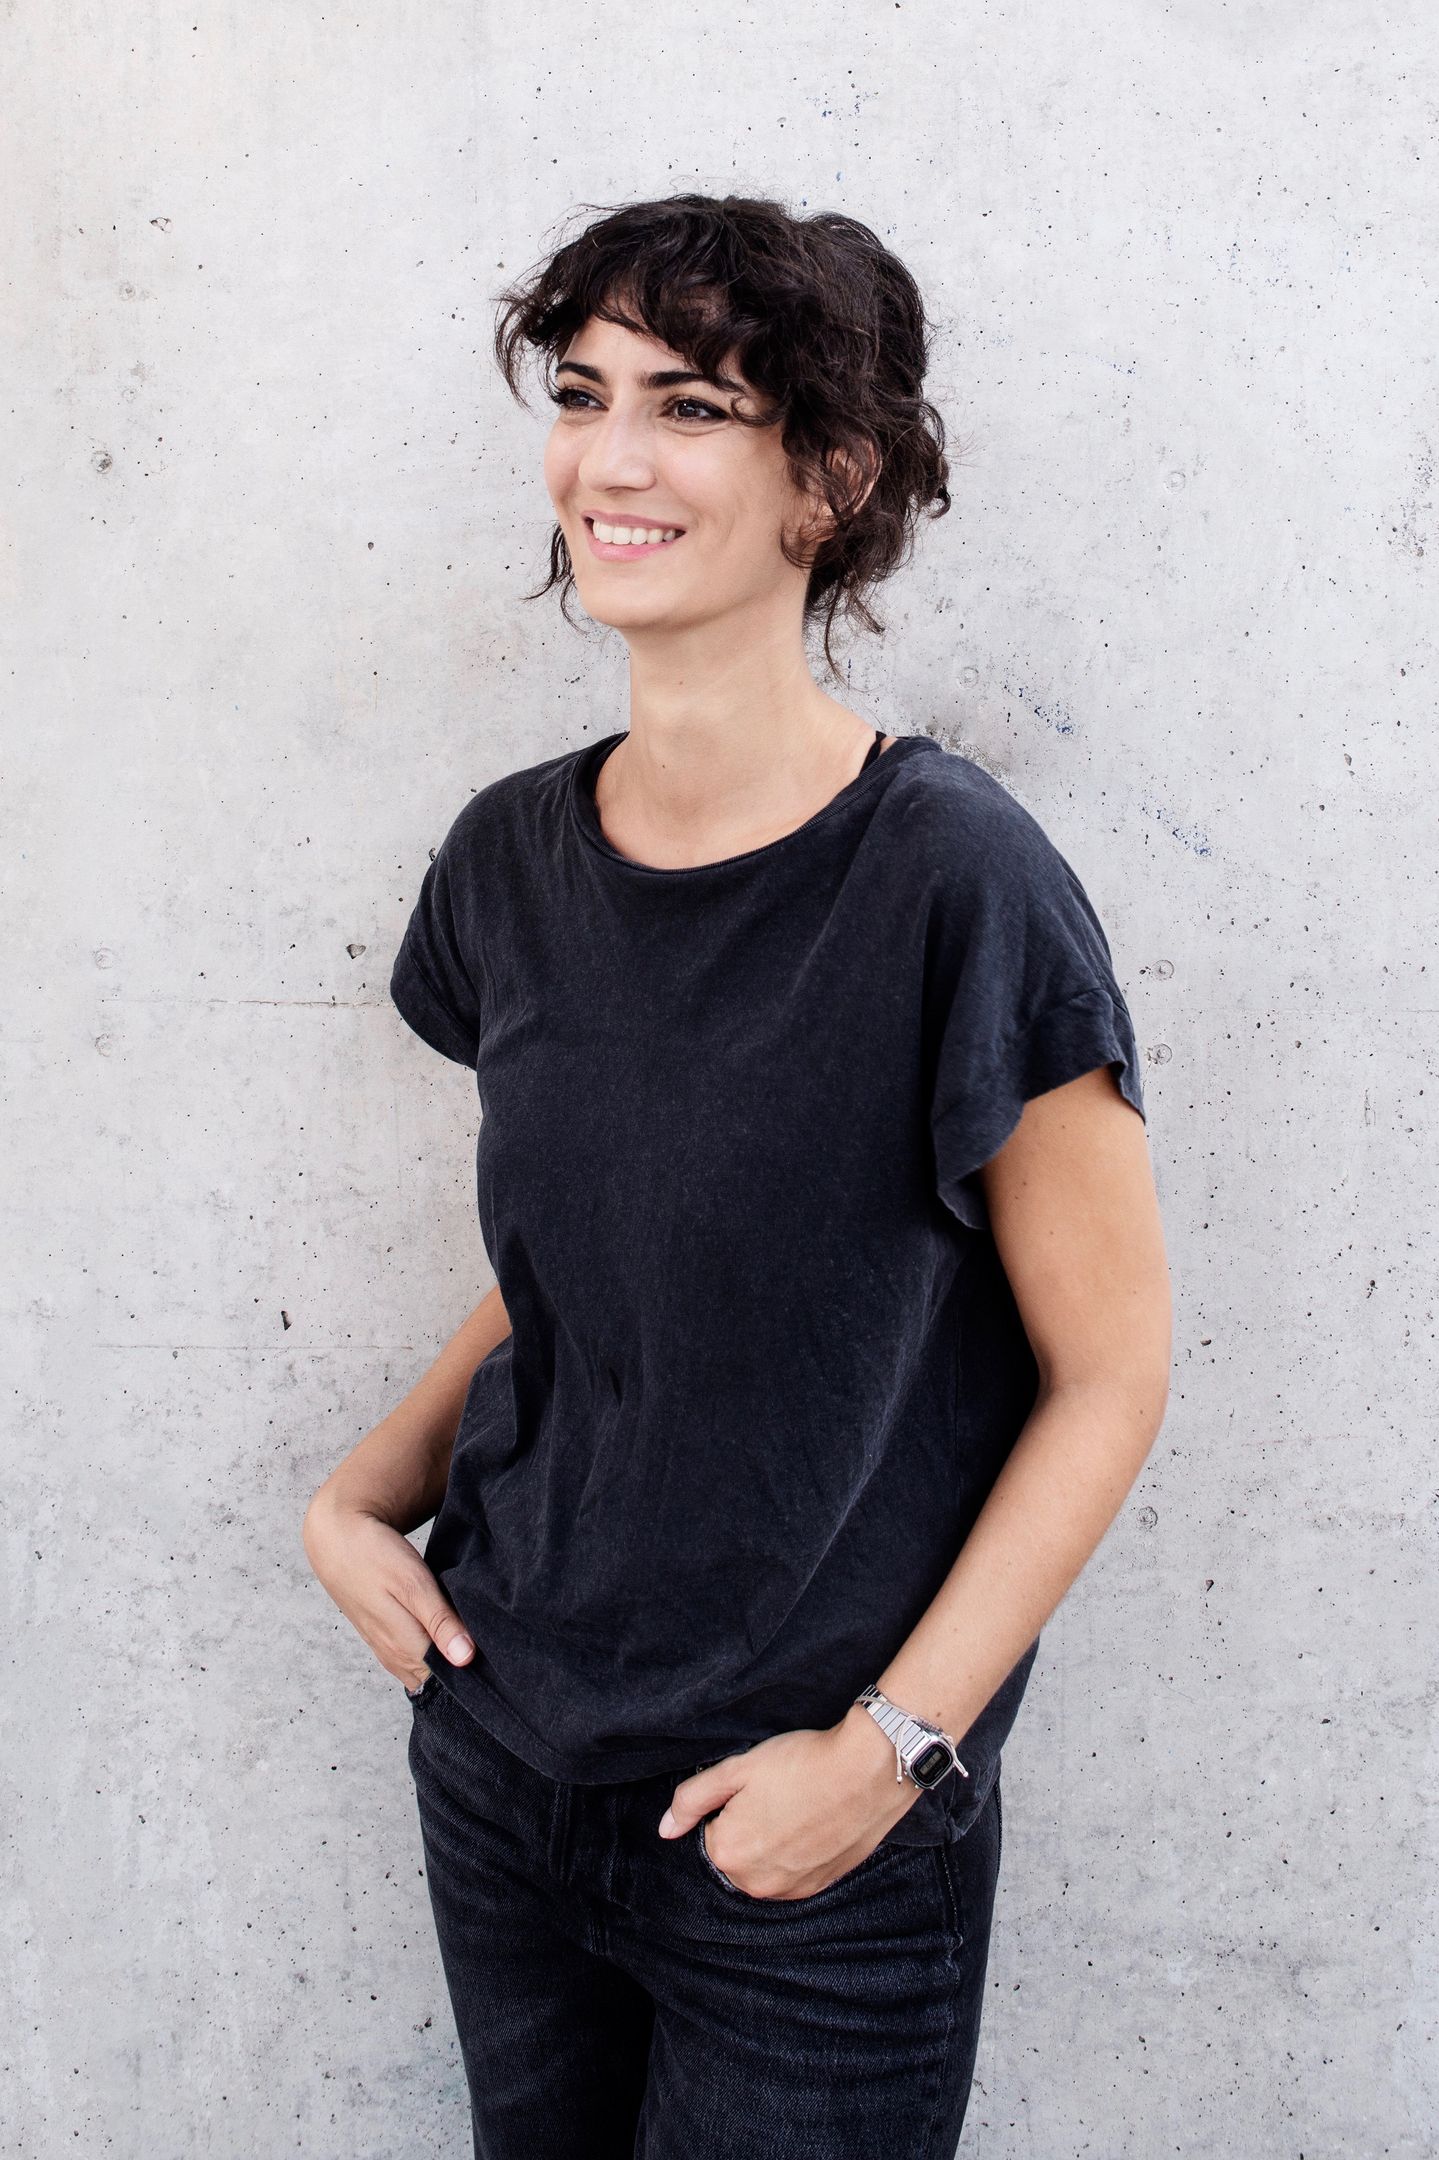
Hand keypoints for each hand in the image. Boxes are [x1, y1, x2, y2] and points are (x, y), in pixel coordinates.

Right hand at [302, 1493, 475, 1691]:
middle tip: (493, 1648)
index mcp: (405, 1646)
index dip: (476, 1672)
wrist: (337, 1540)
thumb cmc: (376, 1557)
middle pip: (437, 1679)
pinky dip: (431, 1653)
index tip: (499, 1658)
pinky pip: (412, 1659)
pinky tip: (446, 1637)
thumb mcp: (413, 1584)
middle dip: (464, 1670)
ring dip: (447, 1662)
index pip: (449, 1679)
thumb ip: (439, 1622)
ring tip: (474, 1643)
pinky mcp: (382, 1638)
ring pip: (424, 1671)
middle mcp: (395, 1656)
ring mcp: (386, 1649)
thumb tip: (465, 1658)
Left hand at [657, 1708, 921, 1899]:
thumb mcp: (738, 1768)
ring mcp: (790, 1890)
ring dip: (773, 1842)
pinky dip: (796, 1853)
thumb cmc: (802, 1763)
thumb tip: (665, 1830)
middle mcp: (755, 1884)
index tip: (758, 1787)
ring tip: (799, 1806)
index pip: (710, 1831)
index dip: (731, 1804)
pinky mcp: (819, 1887)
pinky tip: (814, 1822)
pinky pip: (791, 1874)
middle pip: (736, 1853)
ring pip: (763, 1865)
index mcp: (728, 1853)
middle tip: (779, 1794)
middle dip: (749, 1826)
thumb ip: (692, 1799)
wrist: (868, 1771)